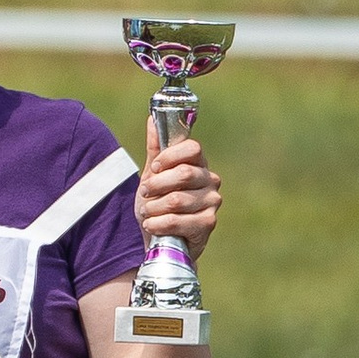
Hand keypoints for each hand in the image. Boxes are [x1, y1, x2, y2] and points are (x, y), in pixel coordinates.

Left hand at [136, 119, 221, 257]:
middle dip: (156, 184)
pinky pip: (177, 220)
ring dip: (153, 208)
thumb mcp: (153, 175)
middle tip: (146, 193)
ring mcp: (212, 203)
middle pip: (183, 173)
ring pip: (176, 199)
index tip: (155, 168)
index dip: (170, 156)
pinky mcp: (208, 224)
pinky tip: (153, 226)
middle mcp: (211, 180)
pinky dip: (158, 224)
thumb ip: (155, 148)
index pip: (192, 148)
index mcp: (199, 164)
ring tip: (148, 213)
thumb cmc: (158, 204)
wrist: (160, 239)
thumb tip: (152, 118)